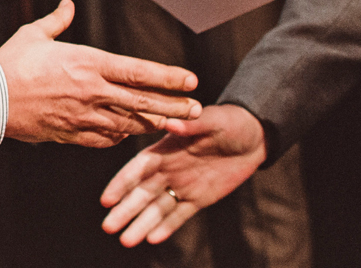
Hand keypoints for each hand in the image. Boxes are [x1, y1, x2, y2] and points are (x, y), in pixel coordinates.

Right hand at [0, 0, 200, 146]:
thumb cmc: (10, 63)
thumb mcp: (35, 34)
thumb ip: (57, 21)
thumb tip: (67, 5)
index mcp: (88, 63)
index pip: (138, 72)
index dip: (168, 77)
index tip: (190, 79)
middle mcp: (92, 92)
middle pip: (142, 102)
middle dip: (172, 106)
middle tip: (196, 109)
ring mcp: (82, 116)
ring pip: (127, 124)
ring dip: (152, 124)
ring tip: (174, 124)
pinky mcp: (69, 134)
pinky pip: (103, 139)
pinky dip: (120, 137)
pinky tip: (129, 134)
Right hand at [100, 104, 266, 246]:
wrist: (254, 136)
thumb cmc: (230, 121)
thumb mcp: (212, 120)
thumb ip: (191, 125)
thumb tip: (170, 123)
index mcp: (166, 149)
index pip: (138, 169)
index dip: (122, 183)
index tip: (106, 199)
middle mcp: (169, 170)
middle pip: (142, 193)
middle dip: (125, 210)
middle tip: (107, 227)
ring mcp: (182, 186)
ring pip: (157, 208)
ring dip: (141, 224)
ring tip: (125, 241)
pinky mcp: (199, 199)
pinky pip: (180, 215)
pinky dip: (167, 227)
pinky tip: (153, 238)